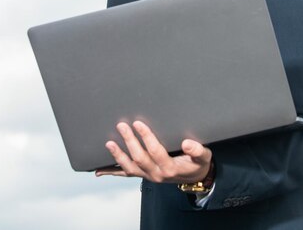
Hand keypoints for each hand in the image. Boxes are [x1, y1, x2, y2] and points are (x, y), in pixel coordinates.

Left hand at [95, 121, 211, 183]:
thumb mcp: (203, 156)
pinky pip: (126, 174)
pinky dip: (112, 172)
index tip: (138, 123)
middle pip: (140, 158)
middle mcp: (156, 174)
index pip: (156, 151)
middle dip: (130, 141)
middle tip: (122, 125)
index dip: (146, 137)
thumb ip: (197, 150)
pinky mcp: (143, 175)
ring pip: (130, 168)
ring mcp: (148, 175)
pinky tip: (99, 170)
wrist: (195, 178)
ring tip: (109, 143)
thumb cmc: (197, 164)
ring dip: (118, 156)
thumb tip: (187, 143)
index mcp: (170, 168)